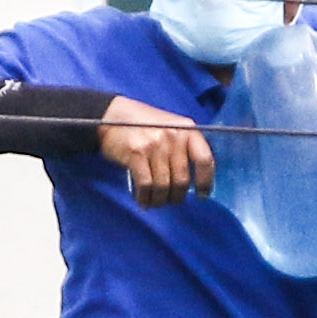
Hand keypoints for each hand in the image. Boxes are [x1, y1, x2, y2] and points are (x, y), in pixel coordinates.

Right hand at [100, 93, 216, 205]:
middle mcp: (173, 135)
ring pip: (164, 186)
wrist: (111, 116)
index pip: (204, 159)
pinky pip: (146, 185)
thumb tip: (194, 180)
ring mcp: (155, 144)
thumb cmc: (143, 125)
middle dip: (177, 196)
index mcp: (186, 129)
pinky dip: (145, 198)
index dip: (205, 182)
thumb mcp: (170, 128)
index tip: (202, 195)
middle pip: (182, 179)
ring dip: (160, 200)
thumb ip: (184, 148)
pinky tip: (143, 200)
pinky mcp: (136, 153)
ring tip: (155, 202)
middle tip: (171, 200)